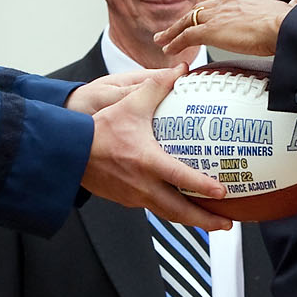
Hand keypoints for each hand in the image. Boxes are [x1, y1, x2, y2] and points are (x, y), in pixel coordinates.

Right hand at [80, 68, 231, 232]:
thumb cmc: (98, 130)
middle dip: (205, 221)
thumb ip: (156, 87)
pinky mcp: (127, 200)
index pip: (180, 177)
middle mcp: (142, 185)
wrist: (70, 151)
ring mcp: (134, 196)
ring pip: (168, 215)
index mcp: (146, 161)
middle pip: (179, 211)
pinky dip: (172, 212)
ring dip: (192, 222)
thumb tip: (178, 72)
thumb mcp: (129, 104)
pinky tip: (181, 208)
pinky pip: (154, 209)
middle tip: (226, 225)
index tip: (223, 192)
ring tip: (211, 223)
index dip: (203, 186)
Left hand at [156, 0, 296, 59]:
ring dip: (173, 31)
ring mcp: (219, 16)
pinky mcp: (212, 30)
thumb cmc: (292, 25)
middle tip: (173, 27)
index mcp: (246, 0)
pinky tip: (168, 48)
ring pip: (188, 20)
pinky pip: (187, 35)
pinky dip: (175, 41)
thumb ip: (289, 10)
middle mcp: (229, 3)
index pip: (220, 5)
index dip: (209, 13)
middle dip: (185, 18)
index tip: (204, 19)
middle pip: (200, 10)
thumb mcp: (288, 14)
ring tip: (162, 39)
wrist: (286, 27)